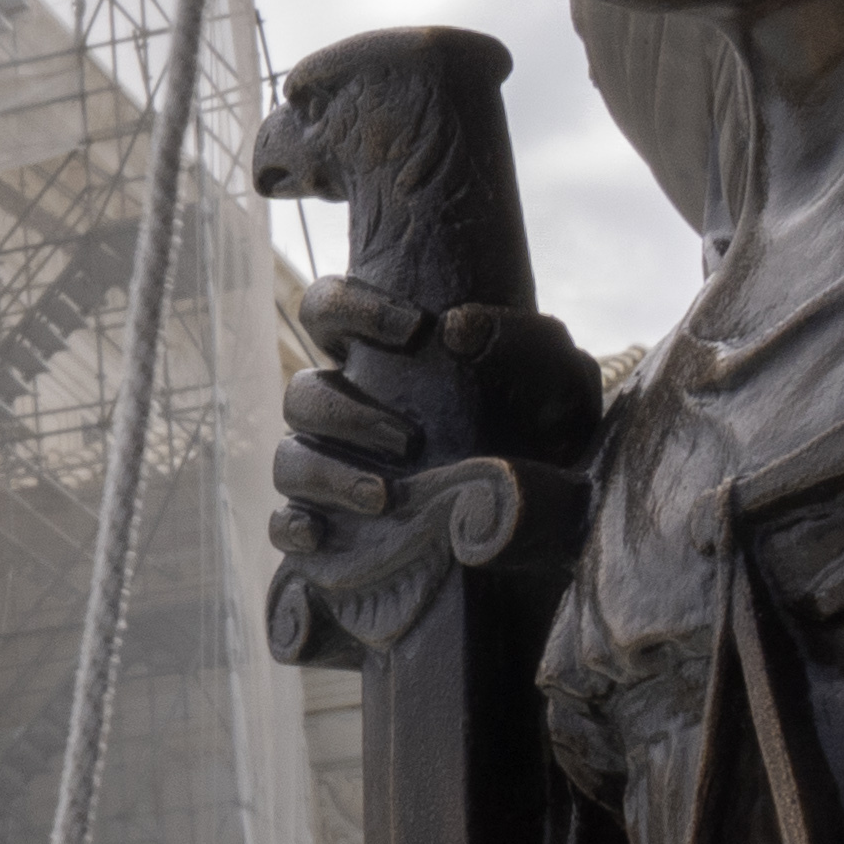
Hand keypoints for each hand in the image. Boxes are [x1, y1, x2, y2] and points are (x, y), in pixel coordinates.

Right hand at [270, 279, 601, 622]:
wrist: (561, 523)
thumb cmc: (551, 436)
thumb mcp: (558, 383)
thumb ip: (523, 341)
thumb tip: (457, 329)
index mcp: (383, 360)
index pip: (327, 308)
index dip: (351, 306)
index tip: (413, 329)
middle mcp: (347, 411)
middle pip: (300, 394)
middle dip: (347, 414)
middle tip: (409, 441)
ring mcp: (332, 471)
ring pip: (288, 459)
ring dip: (327, 473)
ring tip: (384, 499)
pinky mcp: (332, 531)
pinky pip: (282, 526)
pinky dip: (294, 527)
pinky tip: (324, 537)